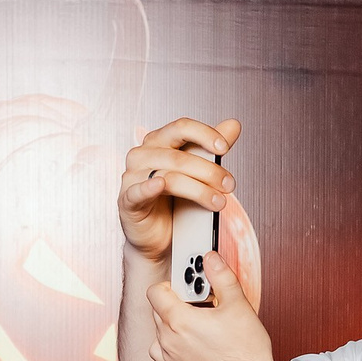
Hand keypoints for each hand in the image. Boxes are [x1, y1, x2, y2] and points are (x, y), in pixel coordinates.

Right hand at [119, 117, 240, 263]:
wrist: (159, 236)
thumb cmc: (175, 200)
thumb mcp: (197, 171)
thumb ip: (212, 147)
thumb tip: (234, 124)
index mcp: (159, 141)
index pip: (182, 128)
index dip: (204, 134)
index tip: (224, 148)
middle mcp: (143, 154)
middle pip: (179, 157)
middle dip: (209, 171)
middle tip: (229, 185)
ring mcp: (132, 176)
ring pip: (168, 177)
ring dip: (198, 190)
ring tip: (218, 202)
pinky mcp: (127, 200)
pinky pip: (138, 191)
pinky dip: (149, 187)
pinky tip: (160, 185)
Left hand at [146, 250, 275, 360]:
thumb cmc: (246, 352)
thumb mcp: (237, 304)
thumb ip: (221, 276)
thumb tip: (212, 259)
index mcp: (178, 320)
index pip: (155, 291)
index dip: (172, 283)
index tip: (189, 285)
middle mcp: (168, 339)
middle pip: (157, 308)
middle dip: (176, 300)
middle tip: (201, 301)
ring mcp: (169, 357)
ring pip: (160, 328)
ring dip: (173, 321)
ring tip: (199, 321)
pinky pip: (161, 350)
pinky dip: (169, 342)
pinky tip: (188, 340)